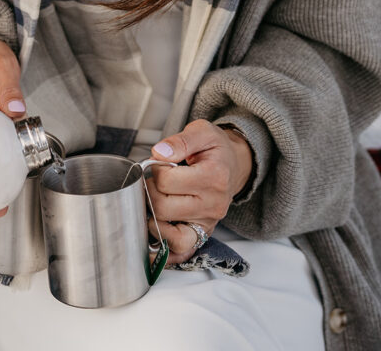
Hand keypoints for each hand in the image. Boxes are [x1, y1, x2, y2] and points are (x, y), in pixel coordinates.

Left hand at [144, 120, 253, 263]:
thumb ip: (180, 141)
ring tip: (155, 200)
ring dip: (153, 216)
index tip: (160, 163)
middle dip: (150, 191)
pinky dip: (164, 247)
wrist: (233, 164)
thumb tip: (158, 153)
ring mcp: (208, 222)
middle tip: (155, 181)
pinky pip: (182, 251)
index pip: (166, 180)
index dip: (155, 168)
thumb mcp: (201, 132)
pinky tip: (152, 236)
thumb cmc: (215, 149)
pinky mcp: (204, 233)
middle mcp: (213, 204)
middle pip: (162, 207)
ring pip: (168, 233)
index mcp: (214, 177)